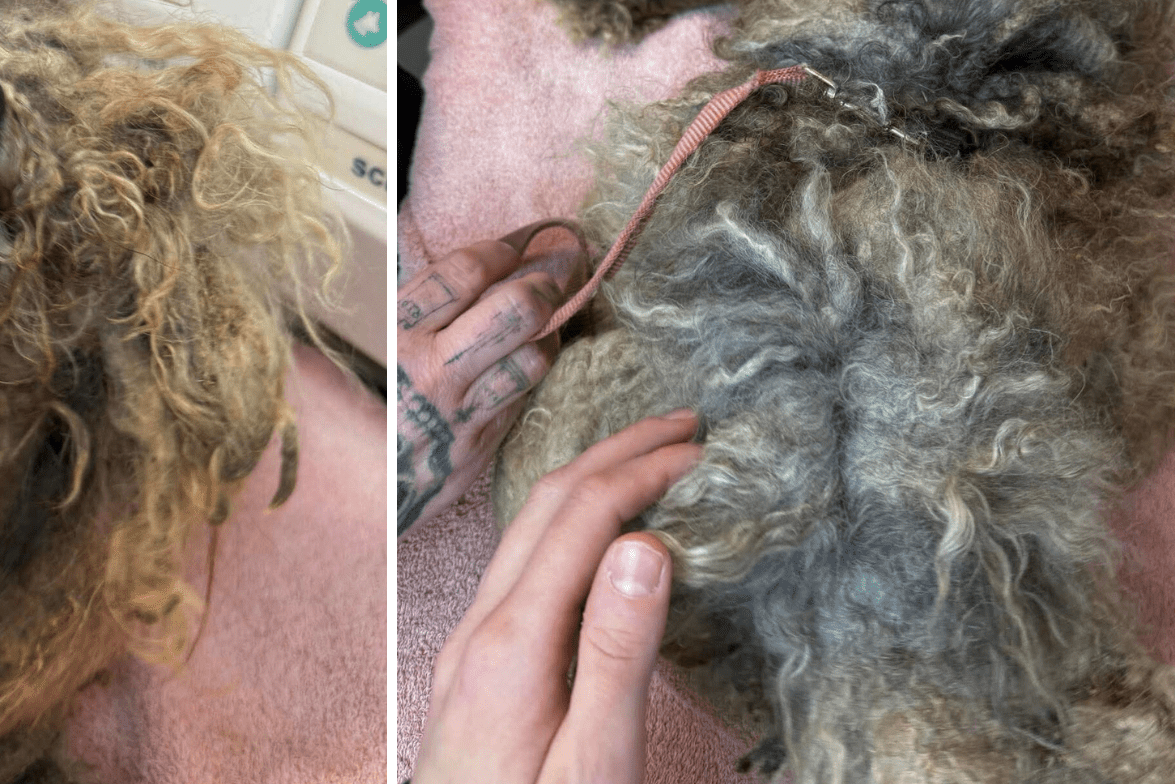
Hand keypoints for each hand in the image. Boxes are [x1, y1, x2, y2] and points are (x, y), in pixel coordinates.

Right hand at [397, 224, 582, 533]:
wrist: (363, 484)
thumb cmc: (374, 400)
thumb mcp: (381, 344)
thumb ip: (423, 306)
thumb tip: (485, 260)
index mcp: (398, 332)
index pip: (464, 272)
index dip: (506, 247)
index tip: (525, 239)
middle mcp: (430, 368)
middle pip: (514, 310)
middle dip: (547, 281)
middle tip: (558, 269)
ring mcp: (460, 409)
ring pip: (532, 356)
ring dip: (554, 327)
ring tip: (556, 312)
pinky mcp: (481, 442)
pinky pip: (525, 394)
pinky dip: (540, 364)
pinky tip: (541, 350)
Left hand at [413, 410, 700, 782]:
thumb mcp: (595, 760)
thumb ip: (617, 652)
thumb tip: (646, 542)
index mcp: (510, 646)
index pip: (581, 518)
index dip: (643, 470)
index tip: (706, 449)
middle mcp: (478, 630)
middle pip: (545, 506)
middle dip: (616, 451)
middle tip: (687, 423)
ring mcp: (468, 647)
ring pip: (526, 530)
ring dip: (590, 481)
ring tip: (651, 456)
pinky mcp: (473, 668)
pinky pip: (520, 565)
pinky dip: (569, 524)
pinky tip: (601, 533)